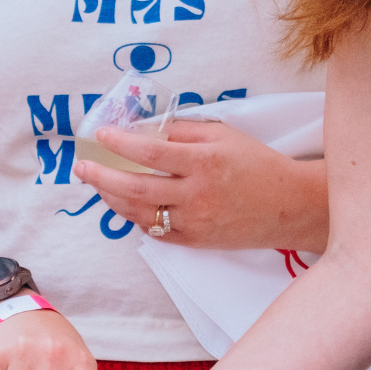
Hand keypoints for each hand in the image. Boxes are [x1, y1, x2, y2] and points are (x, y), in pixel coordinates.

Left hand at [75, 120, 327, 249]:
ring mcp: (195, 222)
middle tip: (81, 166)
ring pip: (139, 213)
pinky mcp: (195, 241)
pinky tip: (126, 203)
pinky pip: (155, 230)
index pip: (151, 151)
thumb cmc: (257, 163)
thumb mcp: (223, 135)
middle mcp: (197, 194)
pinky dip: (136, 216)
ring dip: (112, 198)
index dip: (120, 143)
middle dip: (101, 176)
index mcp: (204, 161)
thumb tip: (144, 128)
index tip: (100, 134)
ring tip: (97, 183)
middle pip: (135, 187)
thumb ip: (183, 131)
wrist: (289, 205)